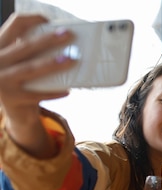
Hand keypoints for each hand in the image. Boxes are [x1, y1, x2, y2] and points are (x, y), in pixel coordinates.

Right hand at [0, 14, 76, 157]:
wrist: (15, 113)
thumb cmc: (23, 82)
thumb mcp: (21, 64)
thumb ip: (31, 53)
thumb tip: (61, 43)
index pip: (13, 26)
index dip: (30, 20)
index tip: (48, 20)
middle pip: (24, 47)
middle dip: (47, 40)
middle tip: (67, 35)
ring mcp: (2, 81)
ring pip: (30, 69)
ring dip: (52, 64)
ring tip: (70, 60)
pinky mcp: (13, 99)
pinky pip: (37, 94)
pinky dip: (53, 92)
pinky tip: (67, 90)